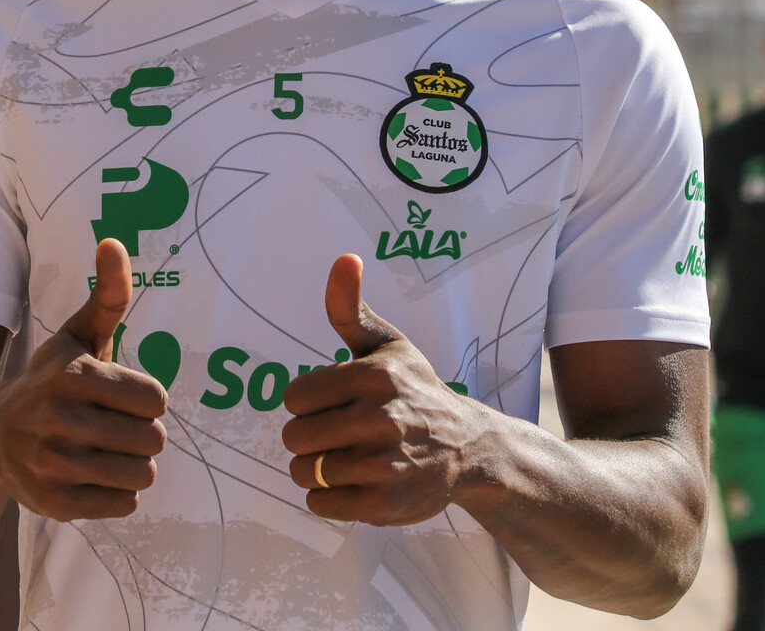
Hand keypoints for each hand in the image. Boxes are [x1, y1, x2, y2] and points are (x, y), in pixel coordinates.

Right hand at [0, 238, 167, 519]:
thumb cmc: (51, 380)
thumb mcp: (77, 334)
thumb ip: (108, 293)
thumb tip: (113, 241)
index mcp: (73, 376)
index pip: (157, 400)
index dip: (144, 399)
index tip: (118, 396)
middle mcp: (60, 421)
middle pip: (153, 440)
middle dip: (141, 434)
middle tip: (111, 426)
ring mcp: (55, 466)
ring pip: (143, 475)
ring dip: (132, 464)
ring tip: (103, 451)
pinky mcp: (55, 504)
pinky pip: (124, 505)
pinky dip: (116, 493)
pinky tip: (90, 475)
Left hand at [281, 253, 489, 525]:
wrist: (471, 448)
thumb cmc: (416, 391)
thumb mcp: (388, 345)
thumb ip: (350, 308)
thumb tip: (344, 259)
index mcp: (373, 376)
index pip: (294, 397)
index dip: (307, 403)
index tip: (332, 405)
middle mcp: (380, 419)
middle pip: (295, 437)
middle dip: (308, 438)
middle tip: (337, 436)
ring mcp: (384, 464)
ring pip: (305, 472)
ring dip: (315, 470)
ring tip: (344, 460)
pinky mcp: (386, 504)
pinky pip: (320, 504)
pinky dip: (327, 498)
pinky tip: (352, 484)